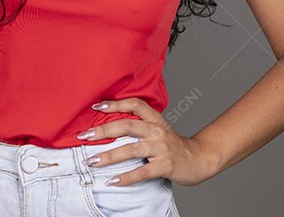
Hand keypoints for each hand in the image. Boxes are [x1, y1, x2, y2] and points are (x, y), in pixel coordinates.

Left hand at [79, 97, 215, 186]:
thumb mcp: (158, 129)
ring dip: (108, 156)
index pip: (135, 104)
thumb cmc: (173, 145)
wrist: (199, 159)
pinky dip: (126, 177)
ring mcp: (162, 148)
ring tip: (91, 161)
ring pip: (131, 150)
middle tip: (84, 135)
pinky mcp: (165, 165)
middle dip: (103, 130)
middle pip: (127, 125)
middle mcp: (157, 131)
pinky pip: (142, 172)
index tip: (96, 106)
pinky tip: (112, 181)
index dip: (115, 103)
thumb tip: (109, 125)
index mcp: (155, 119)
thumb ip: (140, 125)